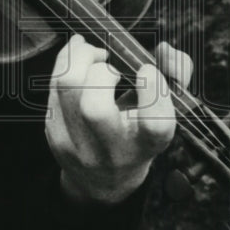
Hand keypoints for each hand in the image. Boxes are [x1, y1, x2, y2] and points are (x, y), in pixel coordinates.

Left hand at [45, 35, 192, 204]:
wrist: (102, 180)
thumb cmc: (138, 135)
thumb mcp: (164, 112)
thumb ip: (176, 76)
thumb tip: (165, 50)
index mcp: (146, 145)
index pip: (154, 125)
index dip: (153, 91)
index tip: (147, 71)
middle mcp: (110, 150)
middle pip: (95, 109)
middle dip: (102, 73)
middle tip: (110, 65)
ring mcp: (76, 143)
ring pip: (67, 87)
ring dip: (81, 57)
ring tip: (95, 54)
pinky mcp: (53, 131)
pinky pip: (53, 85)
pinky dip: (66, 61)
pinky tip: (79, 57)